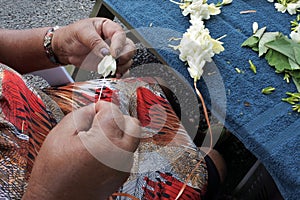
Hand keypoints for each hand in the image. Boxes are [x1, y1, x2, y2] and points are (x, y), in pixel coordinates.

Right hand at [23, 101, 140, 199]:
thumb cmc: (54, 174)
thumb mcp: (60, 135)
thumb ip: (81, 114)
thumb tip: (95, 108)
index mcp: (105, 142)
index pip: (114, 110)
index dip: (100, 107)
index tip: (92, 112)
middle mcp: (121, 154)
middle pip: (132, 123)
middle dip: (117, 118)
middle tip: (99, 123)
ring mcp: (124, 165)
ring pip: (131, 137)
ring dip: (117, 132)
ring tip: (96, 140)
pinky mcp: (123, 173)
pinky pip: (127, 151)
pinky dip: (117, 146)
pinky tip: (99, 152)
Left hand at [52, 18, 135, 76]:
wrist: (65, 48)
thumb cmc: (72, 35)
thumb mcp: (81, 33)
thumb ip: (94, 42)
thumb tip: (106, 52)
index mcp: (108, 28)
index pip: (120, 35)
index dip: (119, 45)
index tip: (113, 54)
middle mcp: (113, 40)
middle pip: (129, 47)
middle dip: (124, 56)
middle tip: (114, 62)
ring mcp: (113, 53)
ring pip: (127, 59)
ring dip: (122, 66)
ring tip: (111, 69)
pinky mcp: (110, 64)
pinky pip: (121, 69)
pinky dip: (120, 73)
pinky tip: (114, 74)